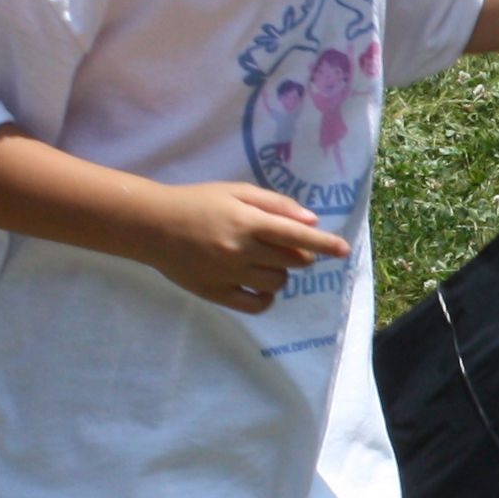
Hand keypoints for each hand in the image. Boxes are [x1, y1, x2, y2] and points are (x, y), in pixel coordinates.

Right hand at [142, 180, 350, 313]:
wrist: (153, 226)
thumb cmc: (198, 202)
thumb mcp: (236, 192)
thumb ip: (275, 204)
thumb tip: (311, 221)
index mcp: (248, 222)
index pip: (297, 235)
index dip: (325, 244)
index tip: (344, 250)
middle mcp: (241, 250)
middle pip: (292, 262)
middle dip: (299, 255)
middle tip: (285, 247)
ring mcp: (228, 274)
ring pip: (277, 283)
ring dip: (281, 274)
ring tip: (264, 262)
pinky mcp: (216, 294)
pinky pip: (256, 305)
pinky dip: (266, 298)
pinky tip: (259, 285)